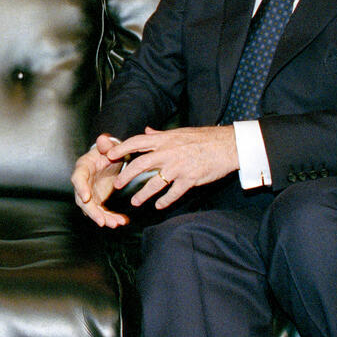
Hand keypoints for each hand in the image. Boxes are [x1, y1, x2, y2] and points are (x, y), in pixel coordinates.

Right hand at [71, 134, 128, 227]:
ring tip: (116, 223)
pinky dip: (111, 217)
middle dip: (93, 212)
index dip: (81, 188)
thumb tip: (103, 139)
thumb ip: (106, 145)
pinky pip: (103, 212)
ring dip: (104, 218)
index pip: (78, 178)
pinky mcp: (97, 200)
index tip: (87, 198)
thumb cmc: (106, 151)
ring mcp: (89, 193)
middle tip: (102, 222)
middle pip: (82, 200)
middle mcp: (83, 183)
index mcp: (83, 168)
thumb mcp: (107, 147)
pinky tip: (122, 221)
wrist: (108, 159)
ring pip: (93, 209)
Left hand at [106, 125, 238, 210]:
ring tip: (135, 202)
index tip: (109, 155)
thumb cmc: (204, 138)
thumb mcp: (179, 132)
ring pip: (155, 183)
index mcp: (165, 140)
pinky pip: (173, 193)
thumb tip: (147, 131)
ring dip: (143, 194)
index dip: (121, 148)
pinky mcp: (190, 179)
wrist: (227, 145)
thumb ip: (160, 134)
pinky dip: (165, 201)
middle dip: (126, 175)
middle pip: (141, 164)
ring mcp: (179, 167)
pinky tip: (159, 206)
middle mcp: (169, 152)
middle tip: (117, 184)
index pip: (137, 141)